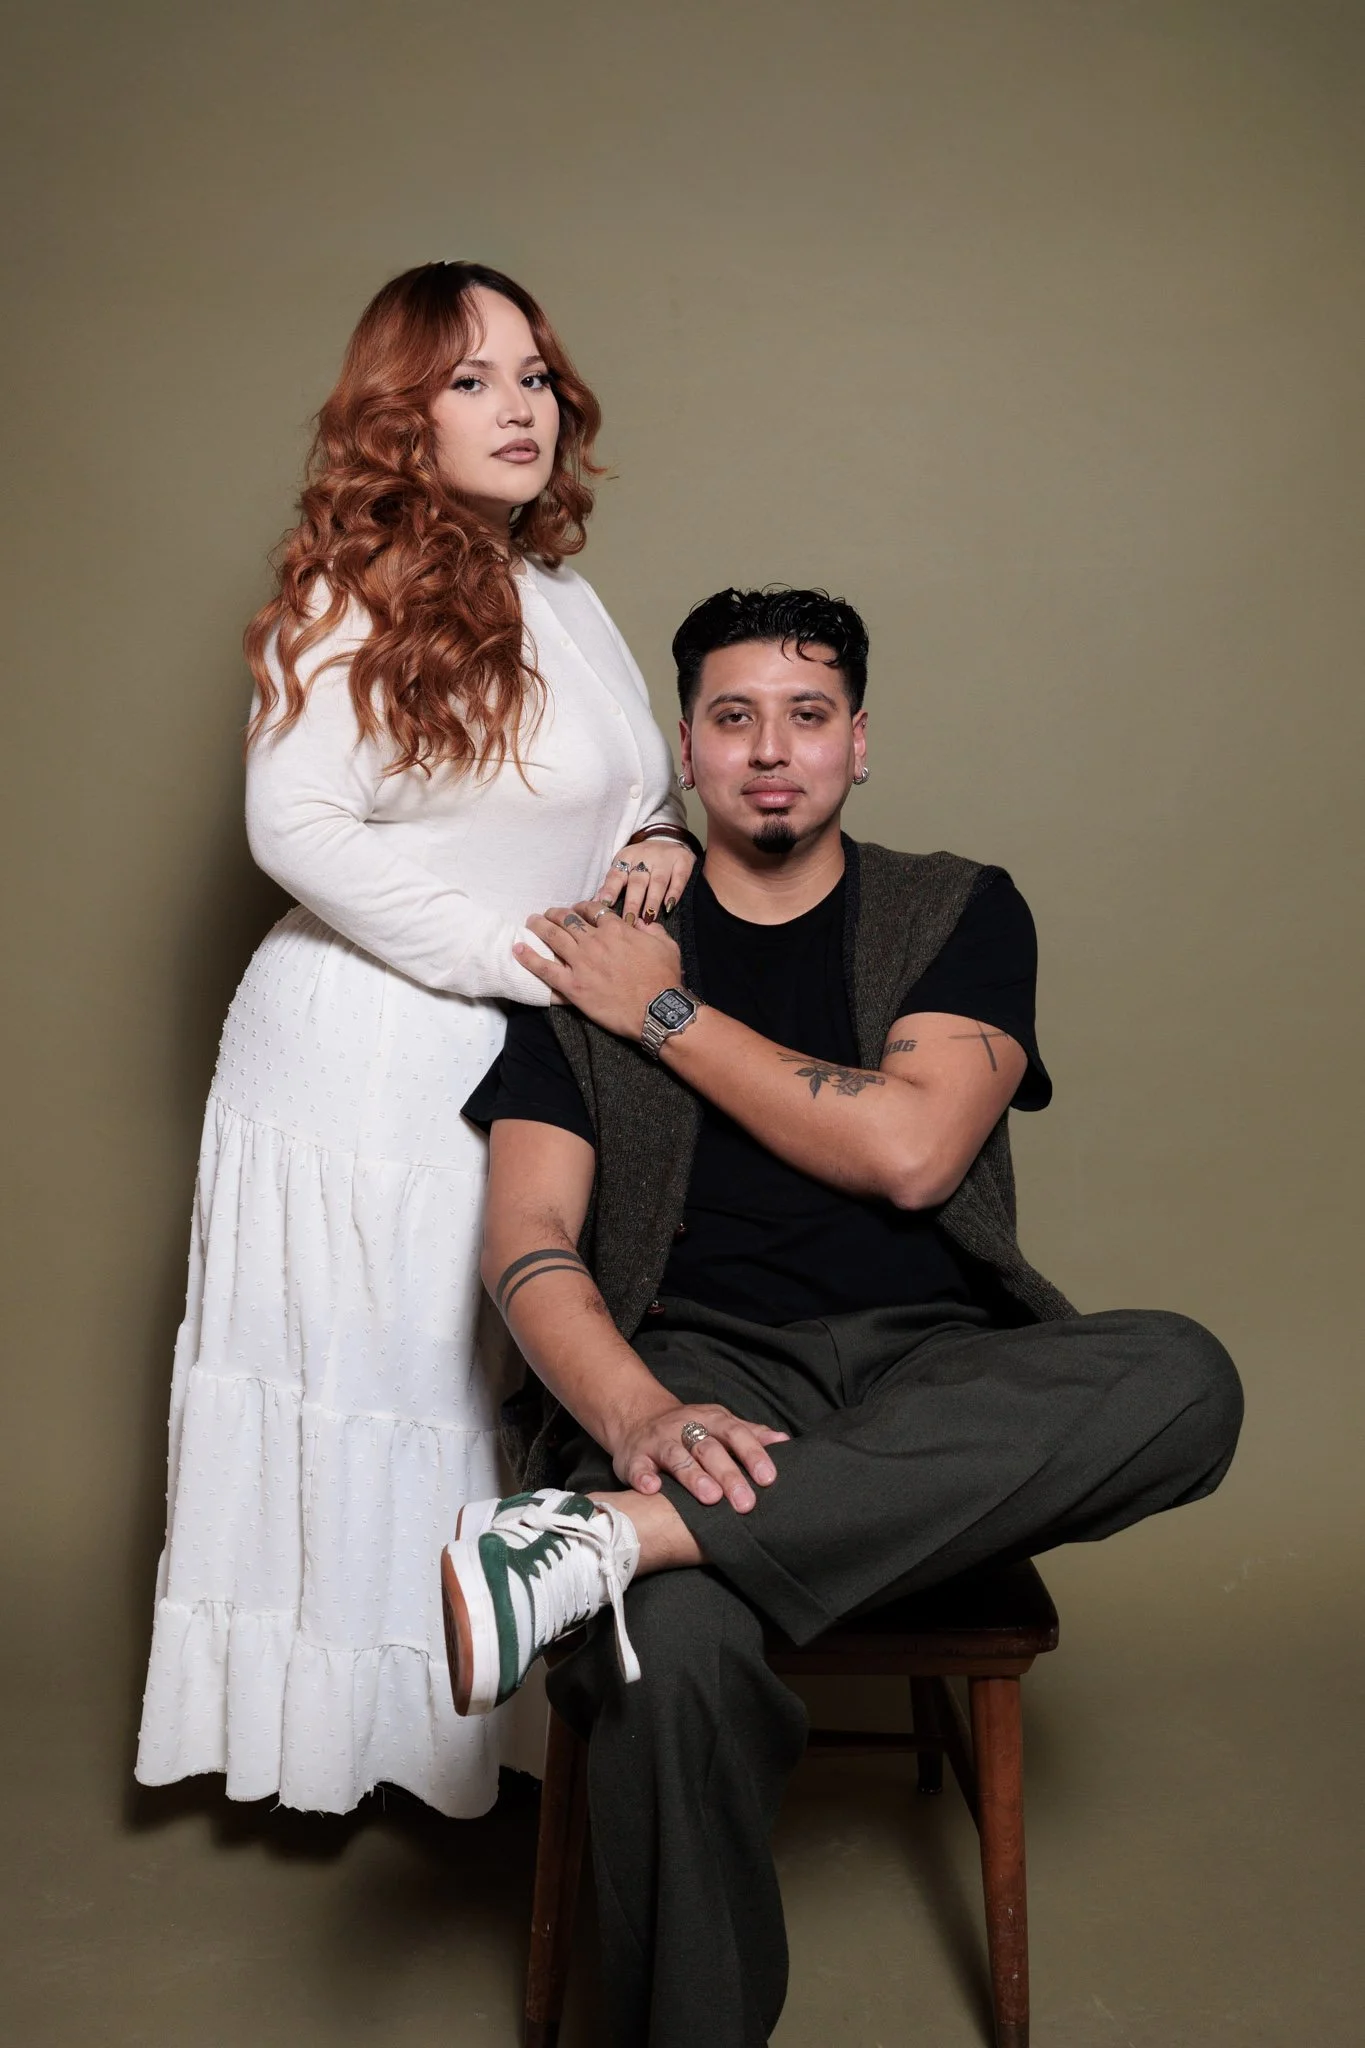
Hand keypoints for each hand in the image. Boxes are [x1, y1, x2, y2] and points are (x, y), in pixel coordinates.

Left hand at [517, 900, 683, 1039]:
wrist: (656, 1009)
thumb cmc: (664, 978)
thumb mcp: (667, 945)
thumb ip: (653, 929)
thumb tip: (642, 923)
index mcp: (617, 929)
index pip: (593, 910)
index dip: (581, 907)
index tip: (577, 910)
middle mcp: (595, 941)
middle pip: (568, 919)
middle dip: (556, 913)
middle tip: (548, 914)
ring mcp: (581, 962)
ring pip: (553, 937)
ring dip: (539, 926)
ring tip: (531, 921)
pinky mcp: (572, 985)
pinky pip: (544, 968)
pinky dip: (528, 957)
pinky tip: (517, 949)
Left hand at [595, 837, 695, 924]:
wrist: (667, 838)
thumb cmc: (640, 861)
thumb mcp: (623, 867)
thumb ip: (611, 886)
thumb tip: (594, 903)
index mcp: (626, 858)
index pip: (616, 875)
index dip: (610, 890)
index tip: (606, 905)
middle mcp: (644, 857)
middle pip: (637, 882)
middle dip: (633, 902)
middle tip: (629, 920)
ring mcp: (664, 859)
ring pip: (658, 882)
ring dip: (652, 900)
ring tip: (648, 918)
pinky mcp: (683, 861)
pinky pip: (679, 878)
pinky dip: (674, 892)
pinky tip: (669, 906)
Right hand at [611, 1399, 788, 1512]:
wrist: (635, 1416)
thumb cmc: (689, 1428)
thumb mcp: (720, 1425)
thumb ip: (750, 1434)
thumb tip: (785, 1441)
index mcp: (711, 1420)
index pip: (736, 1434)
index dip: (753, 1455)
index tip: (769, 1478)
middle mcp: (685, 1427)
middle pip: (709, 1449)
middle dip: (728, 1475)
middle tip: (745, 1503)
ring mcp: (658, 1441)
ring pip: (676, 1457)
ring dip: (693, 1476)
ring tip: (710, 1498)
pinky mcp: (634, 1456)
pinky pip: (638, 1466)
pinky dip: (644, 1476)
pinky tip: (653, 1489)